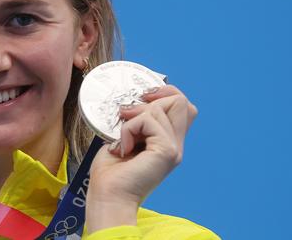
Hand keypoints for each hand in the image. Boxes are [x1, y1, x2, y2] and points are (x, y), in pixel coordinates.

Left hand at [85, 85, 197, 231]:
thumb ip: (136, 121)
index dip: (165, 94)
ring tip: (123, 137)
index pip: (184, 106)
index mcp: (168, 142)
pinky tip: (123, 147)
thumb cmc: (110, 173)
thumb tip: (134, 103)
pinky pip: (148, 120)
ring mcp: (174, 148)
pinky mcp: (166, 151)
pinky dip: (130, 128)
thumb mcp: (124, 138)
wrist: (107, 197)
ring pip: (164, 107)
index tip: (141, 100)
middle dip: (152, 100)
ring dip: (135, 116)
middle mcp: (176, 145)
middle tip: (128, 115)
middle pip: (182, 101)